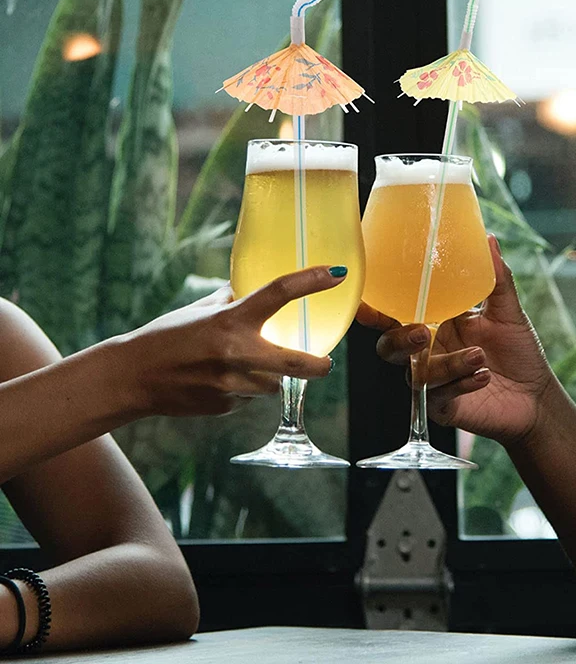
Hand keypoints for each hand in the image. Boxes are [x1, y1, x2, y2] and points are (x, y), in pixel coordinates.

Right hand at [113, 266, 346, 417]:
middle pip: (294, 364)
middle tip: (326, 363)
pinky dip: (245, 390)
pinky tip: (219, 382)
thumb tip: (254, 287)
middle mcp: (234, 352)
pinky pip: (249, 399)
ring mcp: (230, 384)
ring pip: (272, 385)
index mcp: (230, 319)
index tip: (336, 275)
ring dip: (270, 378)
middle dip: (317, 367)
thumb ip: (232, 299)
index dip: (310, 281)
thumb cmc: (167, 336)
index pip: (278, 293)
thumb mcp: (200, 310)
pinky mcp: (224, 407)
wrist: (132, 376)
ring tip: (245, 368)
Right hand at [356, 237, 555, 447]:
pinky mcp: (443, 406)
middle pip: (389, 346)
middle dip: (400, 340)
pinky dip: (461, 383)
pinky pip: (439, 396)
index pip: (395, 313)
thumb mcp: (507, 311)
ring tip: (479, 356)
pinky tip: (483, 376)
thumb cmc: (518, 351)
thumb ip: (496, 278)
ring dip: (447, 364)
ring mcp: (433, 380)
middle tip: (423, 333)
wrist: (536, 397)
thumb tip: (490, 239)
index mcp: (434, 321)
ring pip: (416, 373)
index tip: (364, 304)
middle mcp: (427, 351)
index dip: (373, 309)